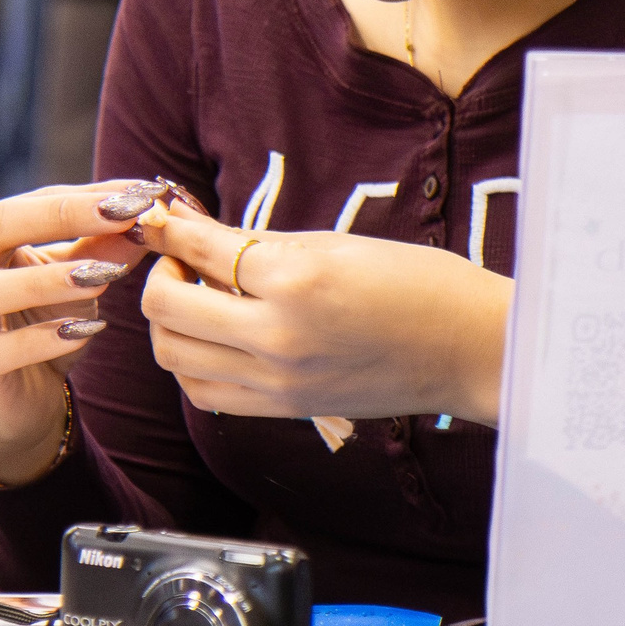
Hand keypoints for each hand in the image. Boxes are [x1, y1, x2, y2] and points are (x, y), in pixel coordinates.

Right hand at [0, 181, 174, 484]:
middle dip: (62, 216)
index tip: (143, 193)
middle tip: (122, 215)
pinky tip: (87, 330)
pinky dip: (41, 340)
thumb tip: (149, 210)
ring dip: (45, 280)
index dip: (85, 195)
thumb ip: (102, 244)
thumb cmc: (42, 322)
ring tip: (103, 275)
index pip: (28, 202)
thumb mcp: (75, 279)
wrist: (19, 400)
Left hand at [132, 205, 511, 425]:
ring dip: (169, 322)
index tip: (156, 217)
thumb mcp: (335, 243)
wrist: (467, 347)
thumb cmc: (417, 283)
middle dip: (161, 274)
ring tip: (198, 300)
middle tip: (182, 259)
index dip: (168, 228)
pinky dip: (192, 363)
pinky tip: (217, 339)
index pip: (200, 248)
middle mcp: (277, 335)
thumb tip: (193, 226)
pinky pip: (205, 392)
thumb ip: (257, 241)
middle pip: (167, 307)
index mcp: (296, 278)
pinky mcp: (284, 408)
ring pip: (174, 356)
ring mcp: (278, 380)